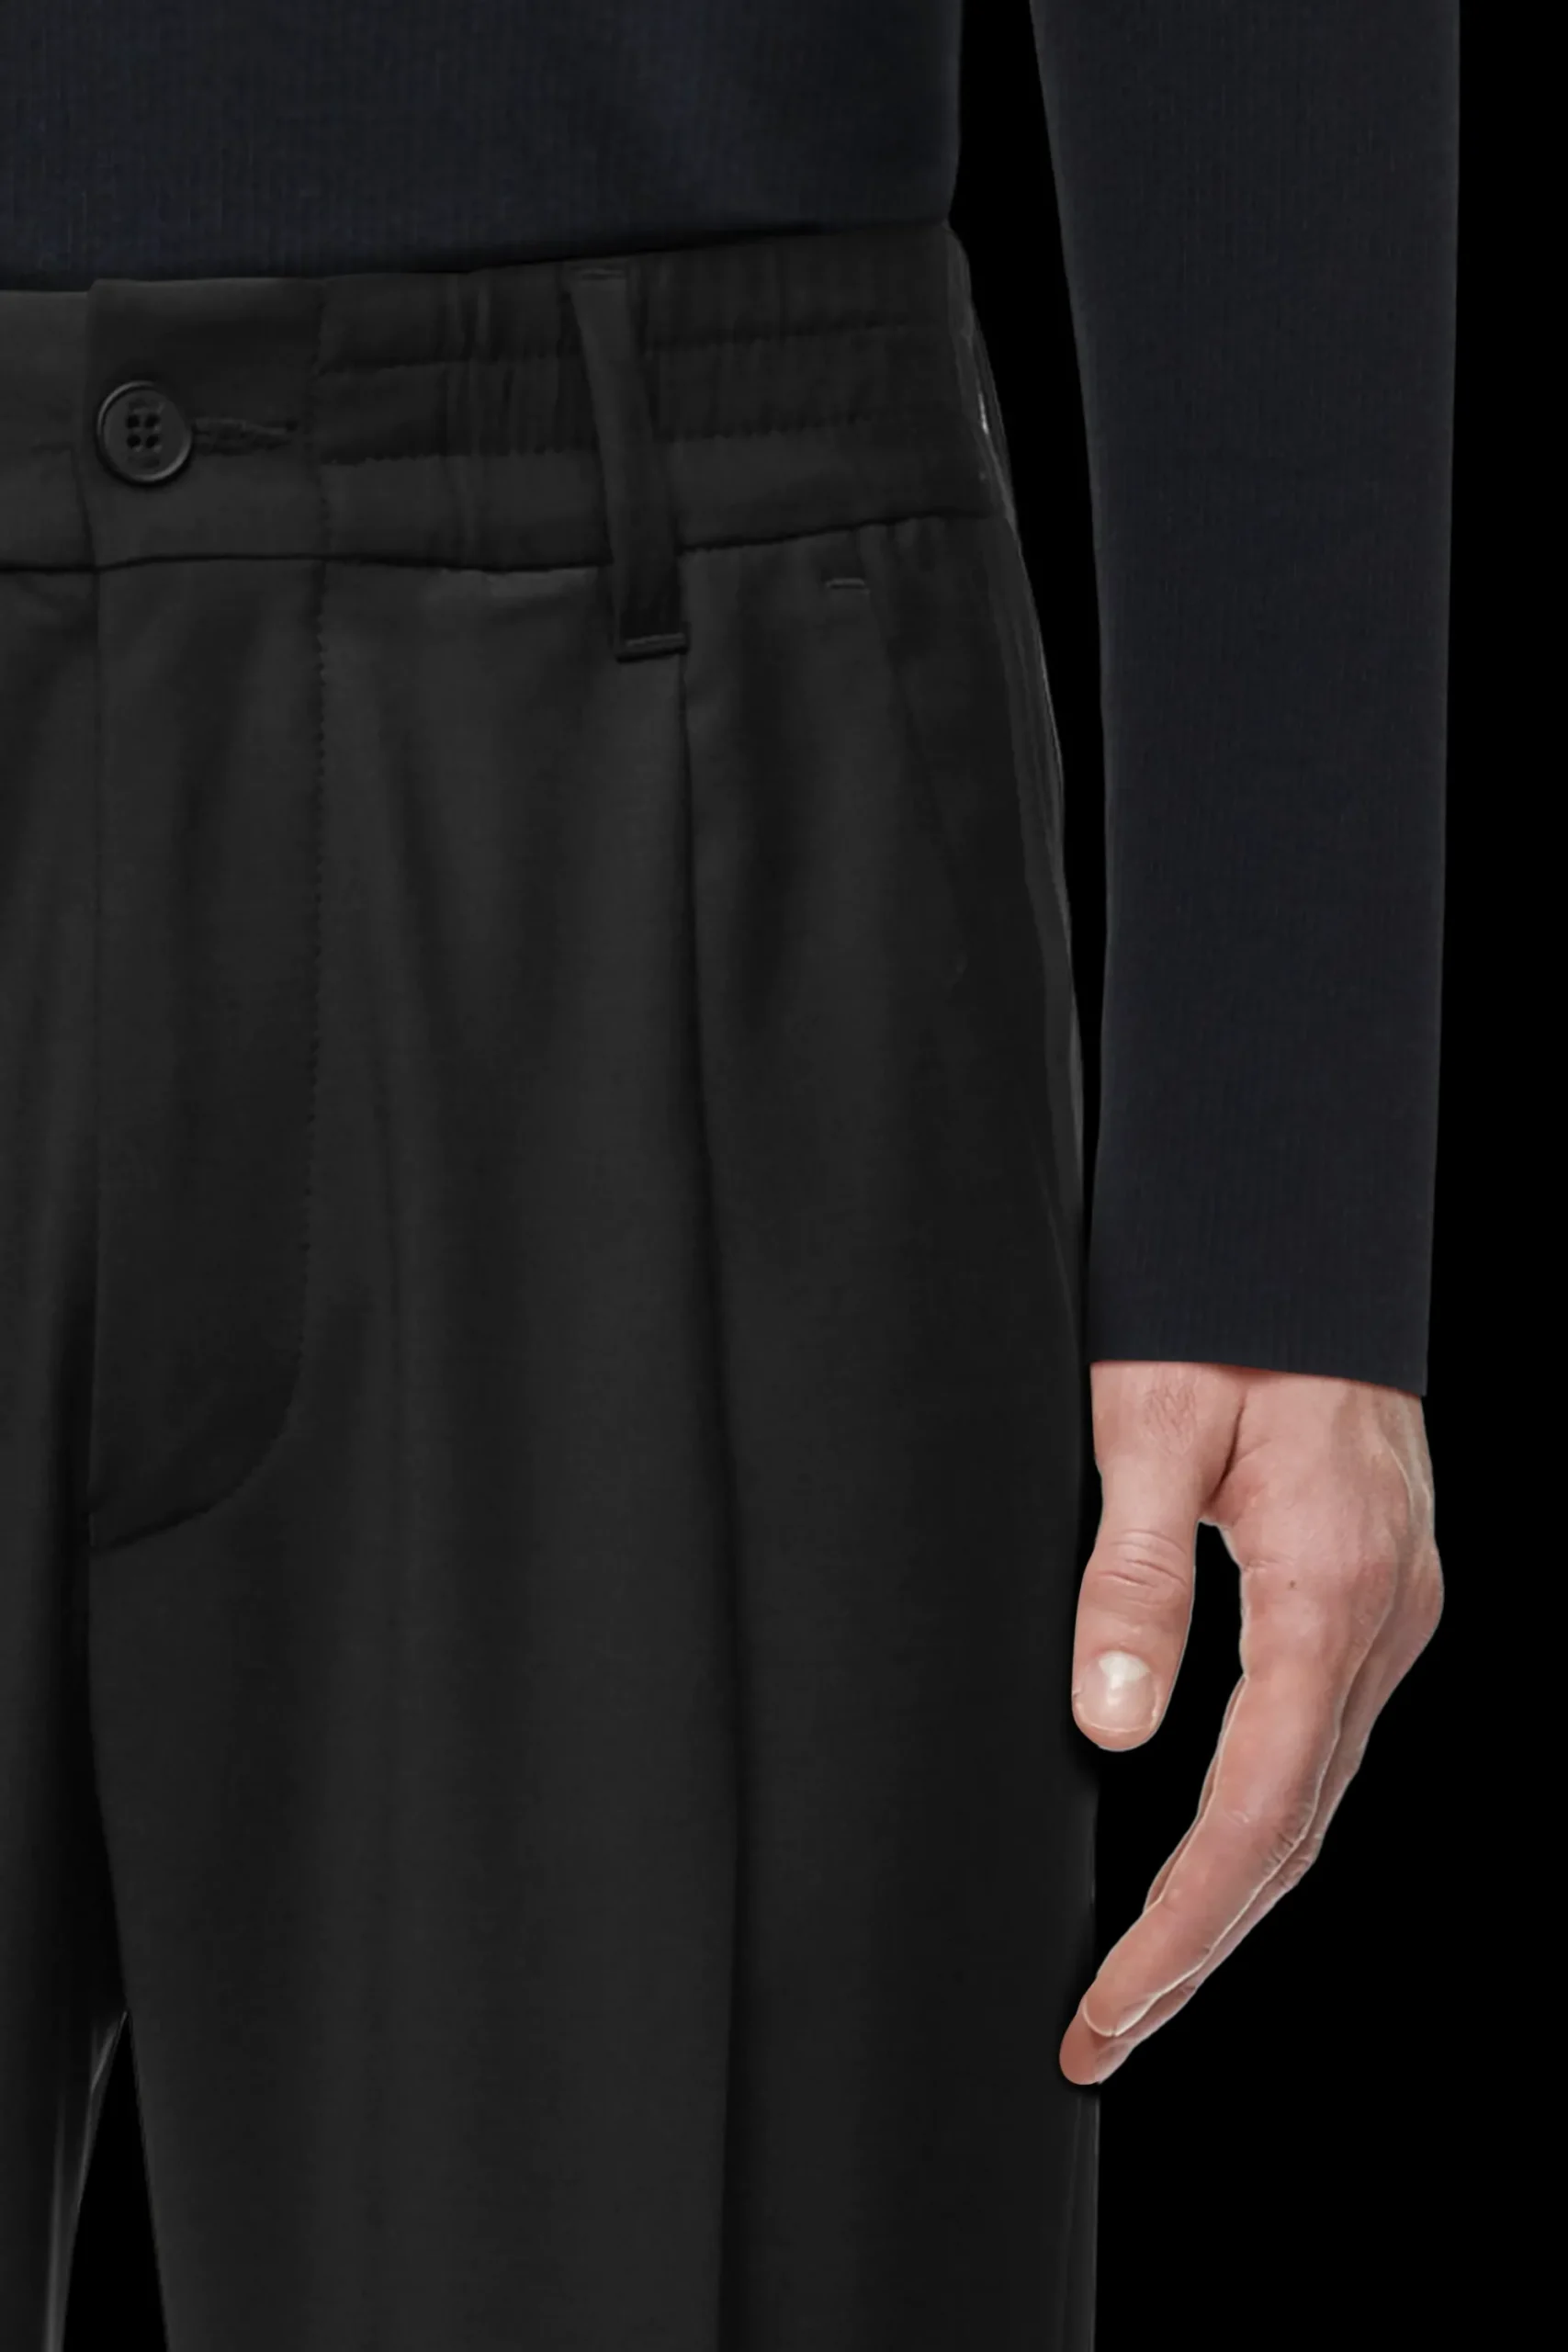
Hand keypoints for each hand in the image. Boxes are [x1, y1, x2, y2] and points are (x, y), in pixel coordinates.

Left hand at [1059, 1359, 1442, 2084]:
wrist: (1302, 1238)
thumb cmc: (1223, 1311)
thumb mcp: (1148, 1429)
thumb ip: (1132, 1579)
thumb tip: (1112, 1729)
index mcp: (1331, 1591)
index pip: (1256, 1808)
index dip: (1181, 1925)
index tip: (1109, 2007)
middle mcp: (1382, 1621)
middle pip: (1297, 1831)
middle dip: (1200, 1947)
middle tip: (1104, 2035)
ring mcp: (1391, 1615)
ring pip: (1315, 1799)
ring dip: (1232, 1900)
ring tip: (1145, 1984)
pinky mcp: (1373, 1600)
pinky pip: (1320, 1745)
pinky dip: (1262, 1825)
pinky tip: (1213, 1865)